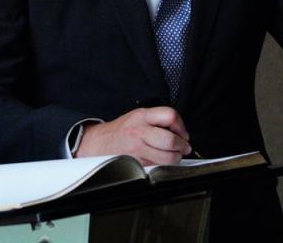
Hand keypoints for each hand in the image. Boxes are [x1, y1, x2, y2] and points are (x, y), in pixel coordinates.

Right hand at [75, 107, 190, 164]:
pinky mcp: (137, 164)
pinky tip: (162, 160)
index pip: (170, 115)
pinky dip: (165, 165)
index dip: (181, 126)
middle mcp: (139, 132)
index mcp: (141, 116)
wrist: (99, 143)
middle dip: (182, 146)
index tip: (183, 133)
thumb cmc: (121, 130)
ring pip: (167, 158)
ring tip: (174, 155)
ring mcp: (138, 149)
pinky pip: (159, 166)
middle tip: (183, 147)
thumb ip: (158, 119)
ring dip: (176, 158)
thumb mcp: (138, 116)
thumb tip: (181, 132)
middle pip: (170, 140)